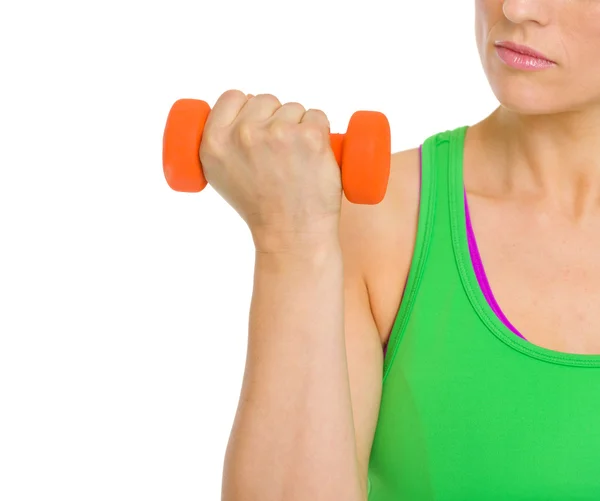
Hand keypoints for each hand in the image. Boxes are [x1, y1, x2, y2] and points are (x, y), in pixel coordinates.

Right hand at [199, 90, 341, 252]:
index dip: (247, 108)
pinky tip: (315, 155)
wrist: (291, 233)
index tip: (258, 126)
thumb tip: (240, 108)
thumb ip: (222, 143)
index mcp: (214, 142)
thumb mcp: (221, 175)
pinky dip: (321, 132)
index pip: (232, 97)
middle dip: (275, 119)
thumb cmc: (261, 208)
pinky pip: (318, 116)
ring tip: (296, 161)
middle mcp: (243, 134)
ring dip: (299, 127)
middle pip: (265, 100)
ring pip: (293, 108)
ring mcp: (277, 133)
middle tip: (280, 155)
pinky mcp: (310, 136)